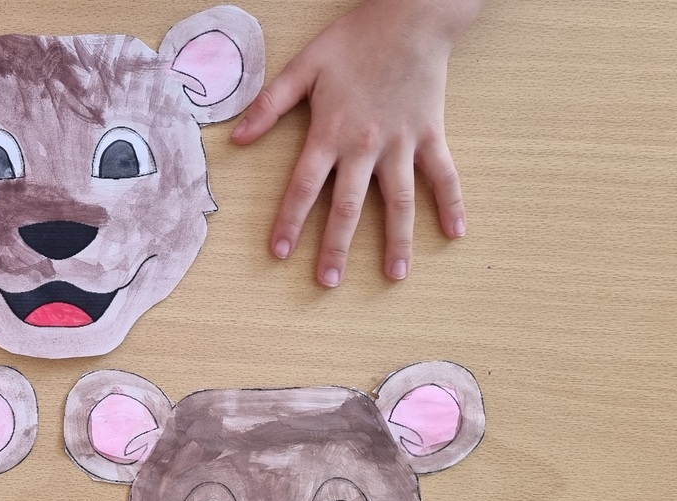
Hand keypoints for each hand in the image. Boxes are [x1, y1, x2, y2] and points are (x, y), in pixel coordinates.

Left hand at [232, 0, 482, 285]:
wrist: (411, 17)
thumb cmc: (354, 40)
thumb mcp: (303, 66)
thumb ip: (269, 105)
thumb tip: (237, 139)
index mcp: (330, 132)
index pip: (304, 187)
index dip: (289, 221)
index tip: (278, 252)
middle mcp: (365, 145)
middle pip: (348, 206)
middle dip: (336, 246)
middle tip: (328, 282)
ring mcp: (402, 143)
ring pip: (398, 201)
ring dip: (397, 240)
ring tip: (395, 275)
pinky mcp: (430, 135)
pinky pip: (443, 175)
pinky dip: (451, 203)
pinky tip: (455, 234)